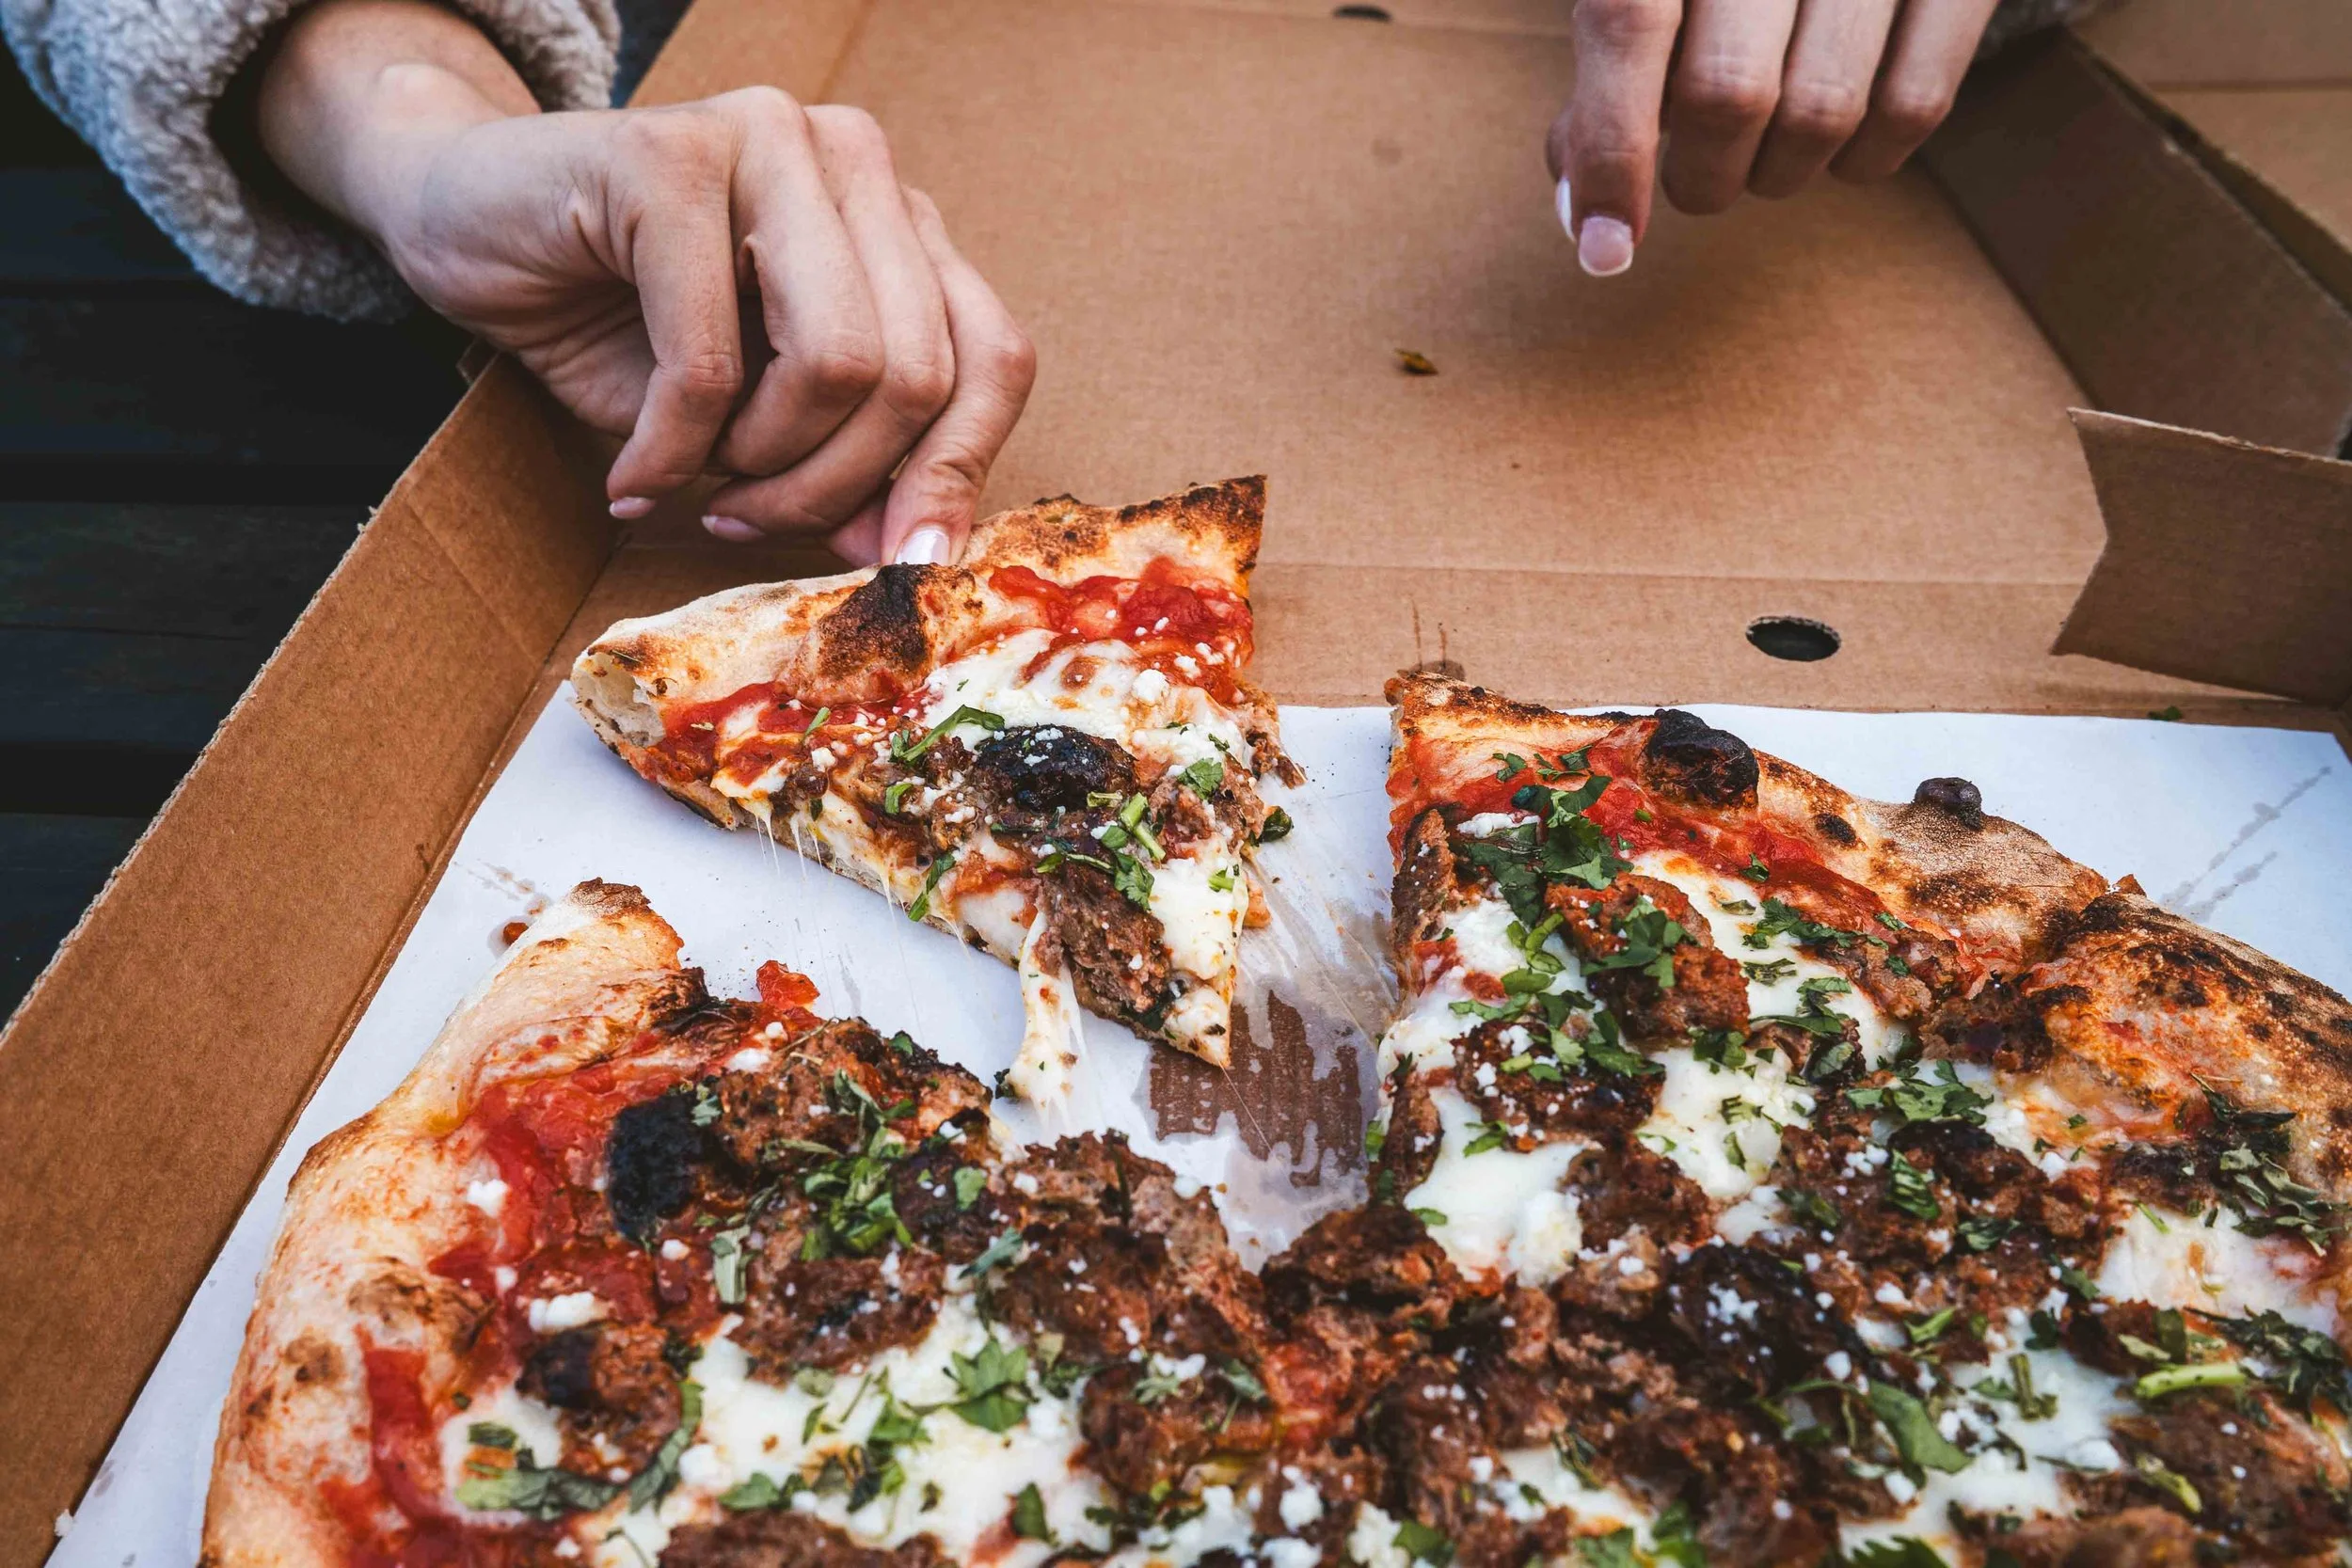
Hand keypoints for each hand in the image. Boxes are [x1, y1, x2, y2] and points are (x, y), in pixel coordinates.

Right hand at [256, 0, 1033, 562]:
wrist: (463, 222)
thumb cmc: (617, 321)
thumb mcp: (757, 414)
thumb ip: (850, 463)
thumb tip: (915, 551)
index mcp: (897, 219)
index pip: (992, 358)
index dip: (956, 474)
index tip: (906, 563)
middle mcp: (853, 162)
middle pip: (917, 376)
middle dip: (832, 488)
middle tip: (745, 522)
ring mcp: (768, 141)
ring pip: (840, 365)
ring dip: (758, 464)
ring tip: (695, 479)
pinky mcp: (669, 155)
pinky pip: (711, 363)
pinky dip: (669, 450)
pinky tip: (632, 474)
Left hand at [1549, 0, 2001, 276]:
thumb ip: (1612, 70)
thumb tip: (1585, 209)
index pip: (1628, 24)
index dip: (1610, 147)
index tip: (1607, 247)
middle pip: (1726, 93)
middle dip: (1700, 176)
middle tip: (1699, 180)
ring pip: (1821, 114)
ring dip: (1779, 173)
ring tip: (1767, 150)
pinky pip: (1913, 106)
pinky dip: (1865, 158)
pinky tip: (1842, 145)